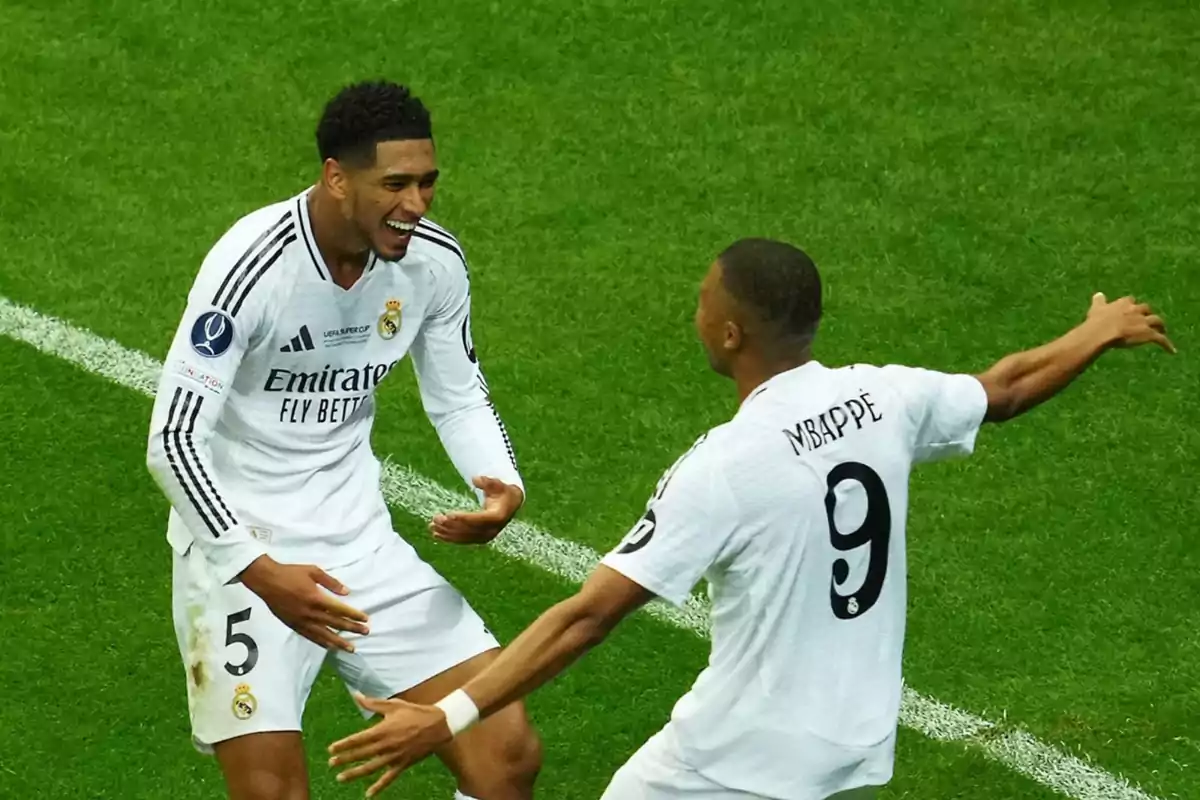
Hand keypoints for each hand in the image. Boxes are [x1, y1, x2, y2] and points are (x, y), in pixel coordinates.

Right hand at [239, 556, 368, 652]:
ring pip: (324, 634)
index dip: (354, 615)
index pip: (340, 610)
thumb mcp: (313, 571)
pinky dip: (322, 642)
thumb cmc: (291, 573)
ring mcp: (301, 621)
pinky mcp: (294, 625)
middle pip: (335, 623)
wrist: (267, 581)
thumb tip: (346, 592)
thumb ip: (331, 582)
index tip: (365, 619)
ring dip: (339, 642)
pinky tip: (330, 647)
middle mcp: (310, 613)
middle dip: (352, 629)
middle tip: (366, 633)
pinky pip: (310, 637)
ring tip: (351, 648)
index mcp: (316, 598)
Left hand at [328, 693, 451, 796]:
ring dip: (355, 773)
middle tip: (331, 764)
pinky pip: (389, 777)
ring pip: (371, 768)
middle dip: (345, 759)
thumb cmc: (415, 712)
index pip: (358, 739)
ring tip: (341, 778)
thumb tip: (356, 695)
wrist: (439, 724)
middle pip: (362, 754)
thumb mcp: (394, 705)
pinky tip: (368, 794)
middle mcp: (387, 745)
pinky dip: (379, 787)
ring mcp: (395, 756)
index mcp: (383, 729)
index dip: (344, 745)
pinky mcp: (403, 764)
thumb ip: (373, 703)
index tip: (331, 749)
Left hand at [430, 477, 523, 544]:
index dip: (464, 518)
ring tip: (432, 526)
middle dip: (451, 525)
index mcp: (497, 517)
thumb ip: (488, 482)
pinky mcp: (479, 539)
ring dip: (447, 532)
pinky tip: (436, 534)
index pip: (479, 519)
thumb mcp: (497, 484)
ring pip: (464, 537)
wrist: (509, 505)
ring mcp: (485, 537)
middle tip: (436, 518)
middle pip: (469, 529)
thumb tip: (476, 479)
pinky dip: (449, 537)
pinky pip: (463, 539)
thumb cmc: (502, 491)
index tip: (449, 515)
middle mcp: (492, 530)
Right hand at [1086, 292, 1176, 353]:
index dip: (1131, 305)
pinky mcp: (1149, 334)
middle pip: (1146, 309)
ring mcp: (1144, 322)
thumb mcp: (1096, 308)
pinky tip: (1171, 351)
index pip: (1131, 300)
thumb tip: (1099, 294)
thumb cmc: (1097, 321)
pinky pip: (1161, 339)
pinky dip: (1167, 345)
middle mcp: (1136, 310)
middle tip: (1147, 320)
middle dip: (1148, 314)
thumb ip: (1099, 301)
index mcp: (1124, 303)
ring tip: (1162, 330)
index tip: (1130, 308)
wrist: (1102, 333)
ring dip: (1160, 326)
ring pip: (1157, 321)